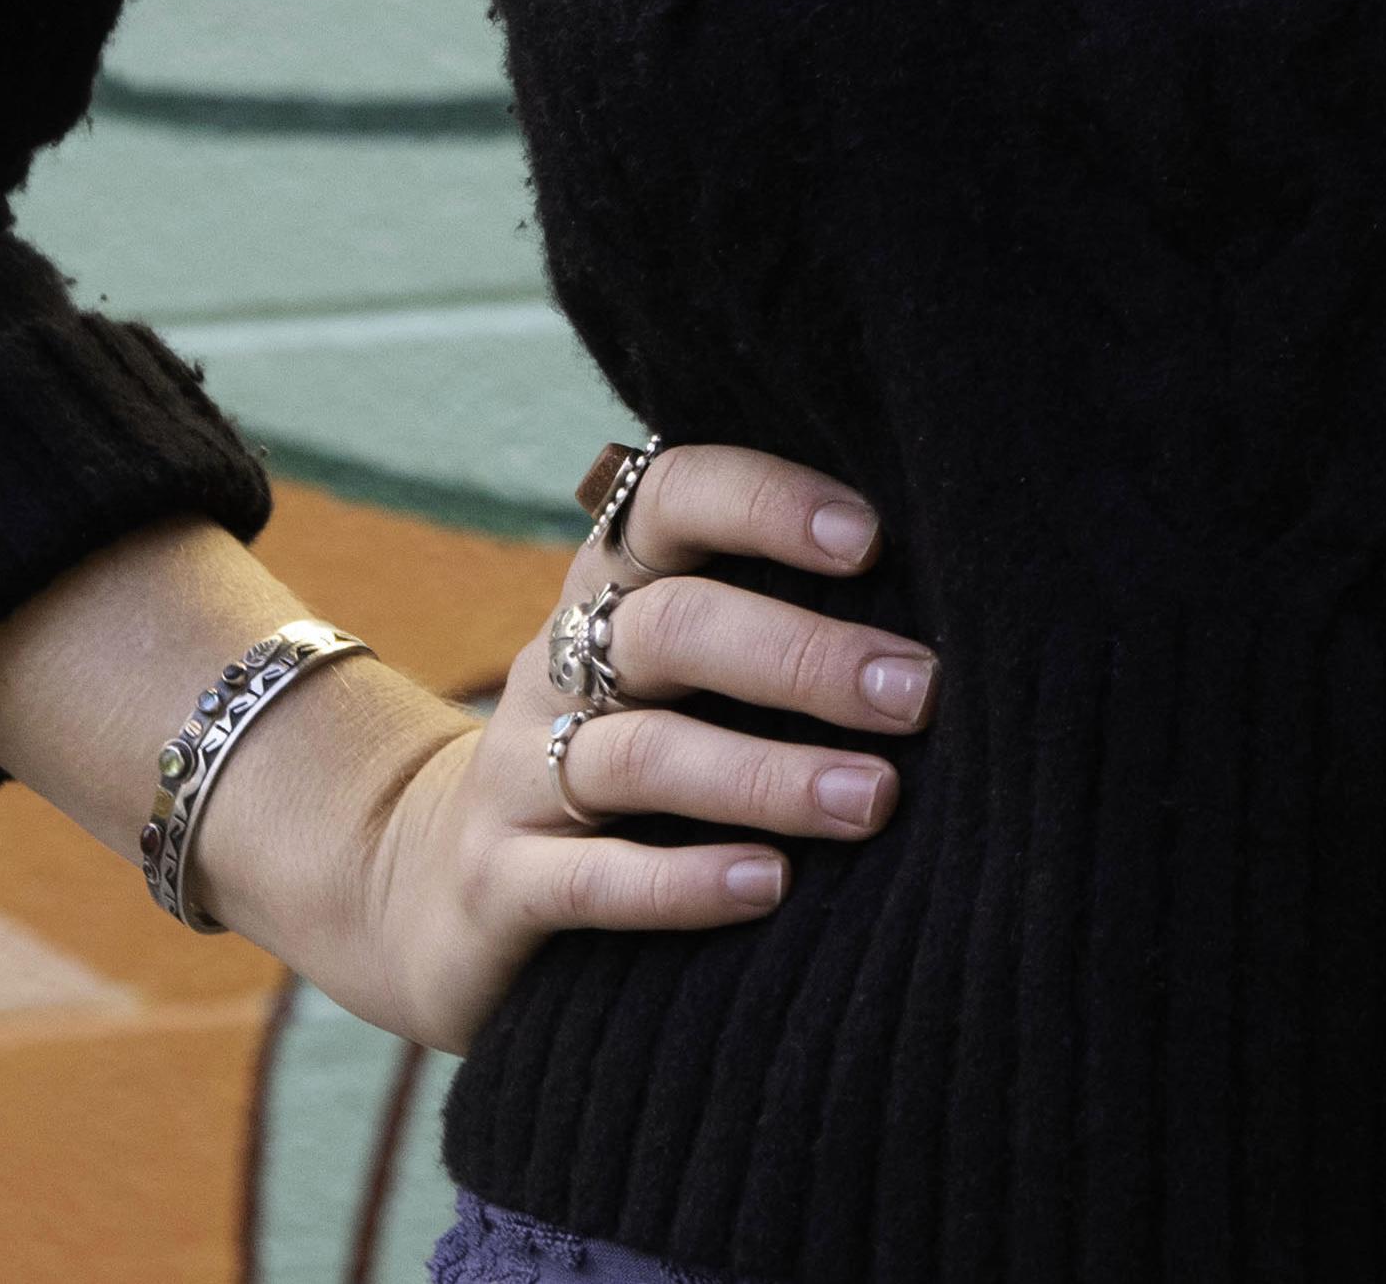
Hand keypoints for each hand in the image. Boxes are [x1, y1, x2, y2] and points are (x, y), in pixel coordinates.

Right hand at [290, 443, 937, 1055]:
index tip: (870, 538)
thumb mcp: (670, 675)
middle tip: (917, 692)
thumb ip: (766, 627)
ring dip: (768, 775)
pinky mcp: (500, 885)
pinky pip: (590, 880)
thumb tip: (958, 603)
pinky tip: (770, 887)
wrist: (427, 885)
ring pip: (644, 756)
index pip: (673, 498)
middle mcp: (559, 662)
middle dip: (804, 656)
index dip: (765, 504)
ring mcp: (518, 774)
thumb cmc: (621, 756)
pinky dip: (683, 882)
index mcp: (610, 587)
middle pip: (675, 629)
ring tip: (874, 799)